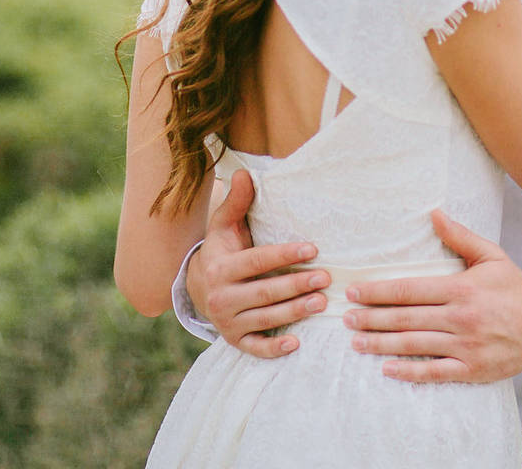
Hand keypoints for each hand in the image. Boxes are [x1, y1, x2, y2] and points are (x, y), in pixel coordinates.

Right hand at [187, 169, 330, 355]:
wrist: (197, 289)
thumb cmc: (222, 251)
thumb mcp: (224, 227)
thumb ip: (237, 202)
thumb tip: (245, 173)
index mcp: (220, 268)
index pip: (256, 261)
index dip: (284, 255)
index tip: (313, 249)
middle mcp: (221, 297)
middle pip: (263, 293)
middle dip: (295, 286)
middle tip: (325, 279)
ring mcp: (227, 322)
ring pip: (264, 319)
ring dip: (293, 313)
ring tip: (321, 303)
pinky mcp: (234, 340)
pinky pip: (254, 347)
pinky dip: (273, 349)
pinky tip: (296, 343)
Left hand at [343, 210, 521, 383]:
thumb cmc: (515, 289)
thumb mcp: (491, 256)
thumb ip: (460, 236)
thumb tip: (434, 214)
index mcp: (461, 288)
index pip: (409, 290)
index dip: (378, 291)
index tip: (356, 292)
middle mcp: (459, 318)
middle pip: (405, 318)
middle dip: (372, 318)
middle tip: (347, 317)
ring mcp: (465, 346)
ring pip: (414, 345)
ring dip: (381, 344)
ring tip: (357, 341)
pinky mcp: (471, 369)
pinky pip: (433, 372)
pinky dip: (409, 372)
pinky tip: (388, 369)